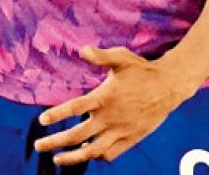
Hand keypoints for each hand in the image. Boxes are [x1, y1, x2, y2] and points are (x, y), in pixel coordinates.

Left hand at [32, 46, 195, 164]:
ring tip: (57, 159)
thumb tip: (82, 49)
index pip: (74, 108)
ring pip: (91, 151)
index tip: (41, 121)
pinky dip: (96, 156)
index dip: (56, 115)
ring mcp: (120, 130)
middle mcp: (109, 117)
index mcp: (104, 97)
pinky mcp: (130, 138)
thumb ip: (100, 56)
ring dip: (72, 157)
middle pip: (76, 135)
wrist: (169, 86)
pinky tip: (87, 153)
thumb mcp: (122, 58)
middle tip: (39, 146)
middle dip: (54, 142)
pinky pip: (110, 153)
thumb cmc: (143, 70)